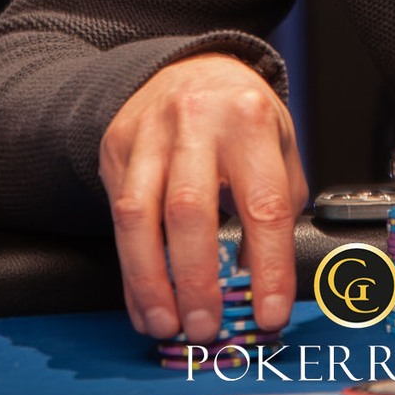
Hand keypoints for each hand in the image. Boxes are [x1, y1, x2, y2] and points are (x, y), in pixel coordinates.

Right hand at [98, 53, 308, 343]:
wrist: (189, 66)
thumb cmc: (239, 116)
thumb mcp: (278, 144)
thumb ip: (278, 207)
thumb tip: (264, 281)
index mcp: (249, 120)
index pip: (264, 203)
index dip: (269, 266)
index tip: (270, 312)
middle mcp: (195, 122)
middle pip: (190, 210)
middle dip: (196, 279)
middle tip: (206, 327)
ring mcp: (148, 134)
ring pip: (137, 215)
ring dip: (150, 281)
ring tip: (168, 324)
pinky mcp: (115, 149)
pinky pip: (116, 217)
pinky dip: (130, 269)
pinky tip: (144, 301)